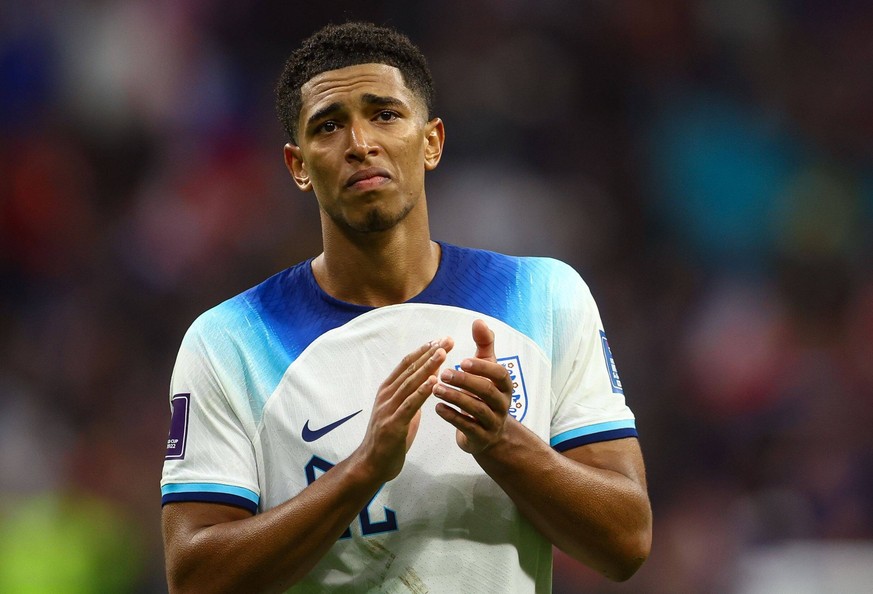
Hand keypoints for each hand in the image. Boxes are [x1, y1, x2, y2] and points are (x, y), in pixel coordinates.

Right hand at [357, 338, 453, 481]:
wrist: (371, 465)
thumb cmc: (388, 439)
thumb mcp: (401, 412)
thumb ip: (411, 398)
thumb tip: (427, 384)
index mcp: (388, 390)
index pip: (407, 364)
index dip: (424, 350)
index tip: (441, 340)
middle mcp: (386, 395)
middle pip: (410, 369)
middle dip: (430, 353)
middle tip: (447, 339)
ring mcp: (388, 408)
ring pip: (410, 382)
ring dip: (427, 366)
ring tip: (442, 353)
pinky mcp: (393, 424)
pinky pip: (410, 404)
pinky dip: (422, 391)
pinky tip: (434, 381)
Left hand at [433, 320, 512, 454]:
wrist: (490, 434)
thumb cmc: (485, 393)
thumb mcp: (487, 369)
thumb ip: (484, 345)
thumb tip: (478, 321)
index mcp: (505, 386)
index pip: (499, 374)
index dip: (482, 368)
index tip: (463, 360)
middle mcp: (502, 404)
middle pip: (487, 392)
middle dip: (465, 382)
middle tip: (444, 373)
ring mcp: (493, 422)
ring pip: (476, 410)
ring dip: (455, 398)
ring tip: (436, 389)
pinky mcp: (481, 438)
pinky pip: (467, 427)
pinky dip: (452, 417)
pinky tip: (437, 408)